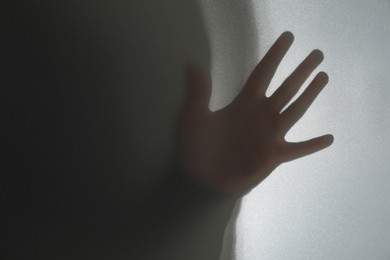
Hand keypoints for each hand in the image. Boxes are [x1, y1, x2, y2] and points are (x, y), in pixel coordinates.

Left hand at [177, 32, 333, 194]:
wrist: (201, 180)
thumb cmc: (195, 149)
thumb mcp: (192, 117)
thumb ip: (198, 92)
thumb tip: (193, 63)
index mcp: (243, 103)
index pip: (262, 73)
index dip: (275, 55)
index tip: (288, 38)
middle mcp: (259, 115)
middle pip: (286, 88)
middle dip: (301, 71)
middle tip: (317, 54)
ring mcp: (268, 135)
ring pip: (295, 111)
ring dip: (310, 95)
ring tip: (323, 77)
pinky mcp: (273, 156)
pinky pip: (298, 149)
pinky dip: (312, 145)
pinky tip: (330, 138)